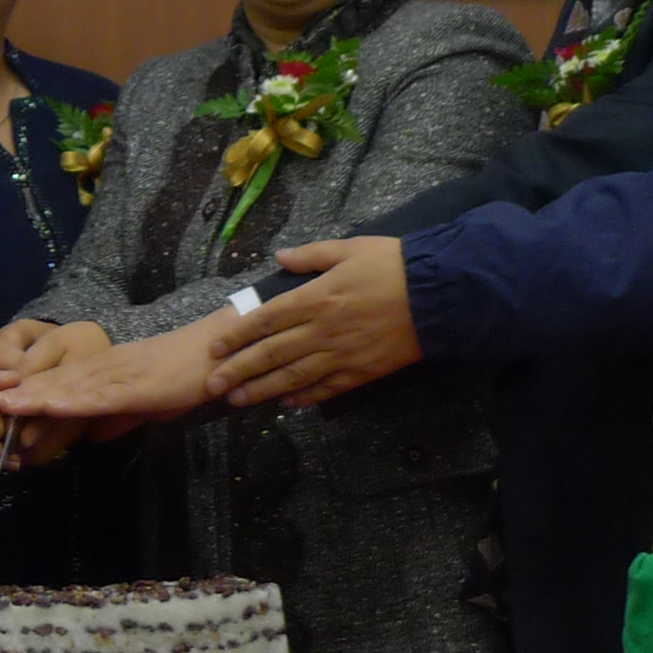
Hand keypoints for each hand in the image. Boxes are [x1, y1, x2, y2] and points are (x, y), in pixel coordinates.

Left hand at [0, 317, 225, 437]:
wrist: (217, 352)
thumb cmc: (185, 377)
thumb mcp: (145, 404)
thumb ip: (117, 418)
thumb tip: (93, 436)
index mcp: (102, 370)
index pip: (57, 383)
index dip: (26, 394)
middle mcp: (102, 367)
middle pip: (52, 383)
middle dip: (16, 396)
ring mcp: (117, 374)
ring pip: (67, 387)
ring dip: (32, 398)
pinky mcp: (135, 386)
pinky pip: (97, 396)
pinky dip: (70, 402)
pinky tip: (48, 405)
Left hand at [205, 237, 421, 408]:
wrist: (440, 295)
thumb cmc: (394, 265)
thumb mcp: (350, 248)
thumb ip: (311, 255)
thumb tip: (279, 256)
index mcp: (317, 297)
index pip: (266, 319)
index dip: (237, 334)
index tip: (214, 348)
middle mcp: (323, 330)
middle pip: (272, 353)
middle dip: (239, 370)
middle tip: (212, 385)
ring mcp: (342, 355)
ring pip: (294, 377)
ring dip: (262, 390)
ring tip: (236, 400)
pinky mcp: (362, 372)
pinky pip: (327, 389)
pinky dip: (305, 399)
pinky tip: (286, 405)